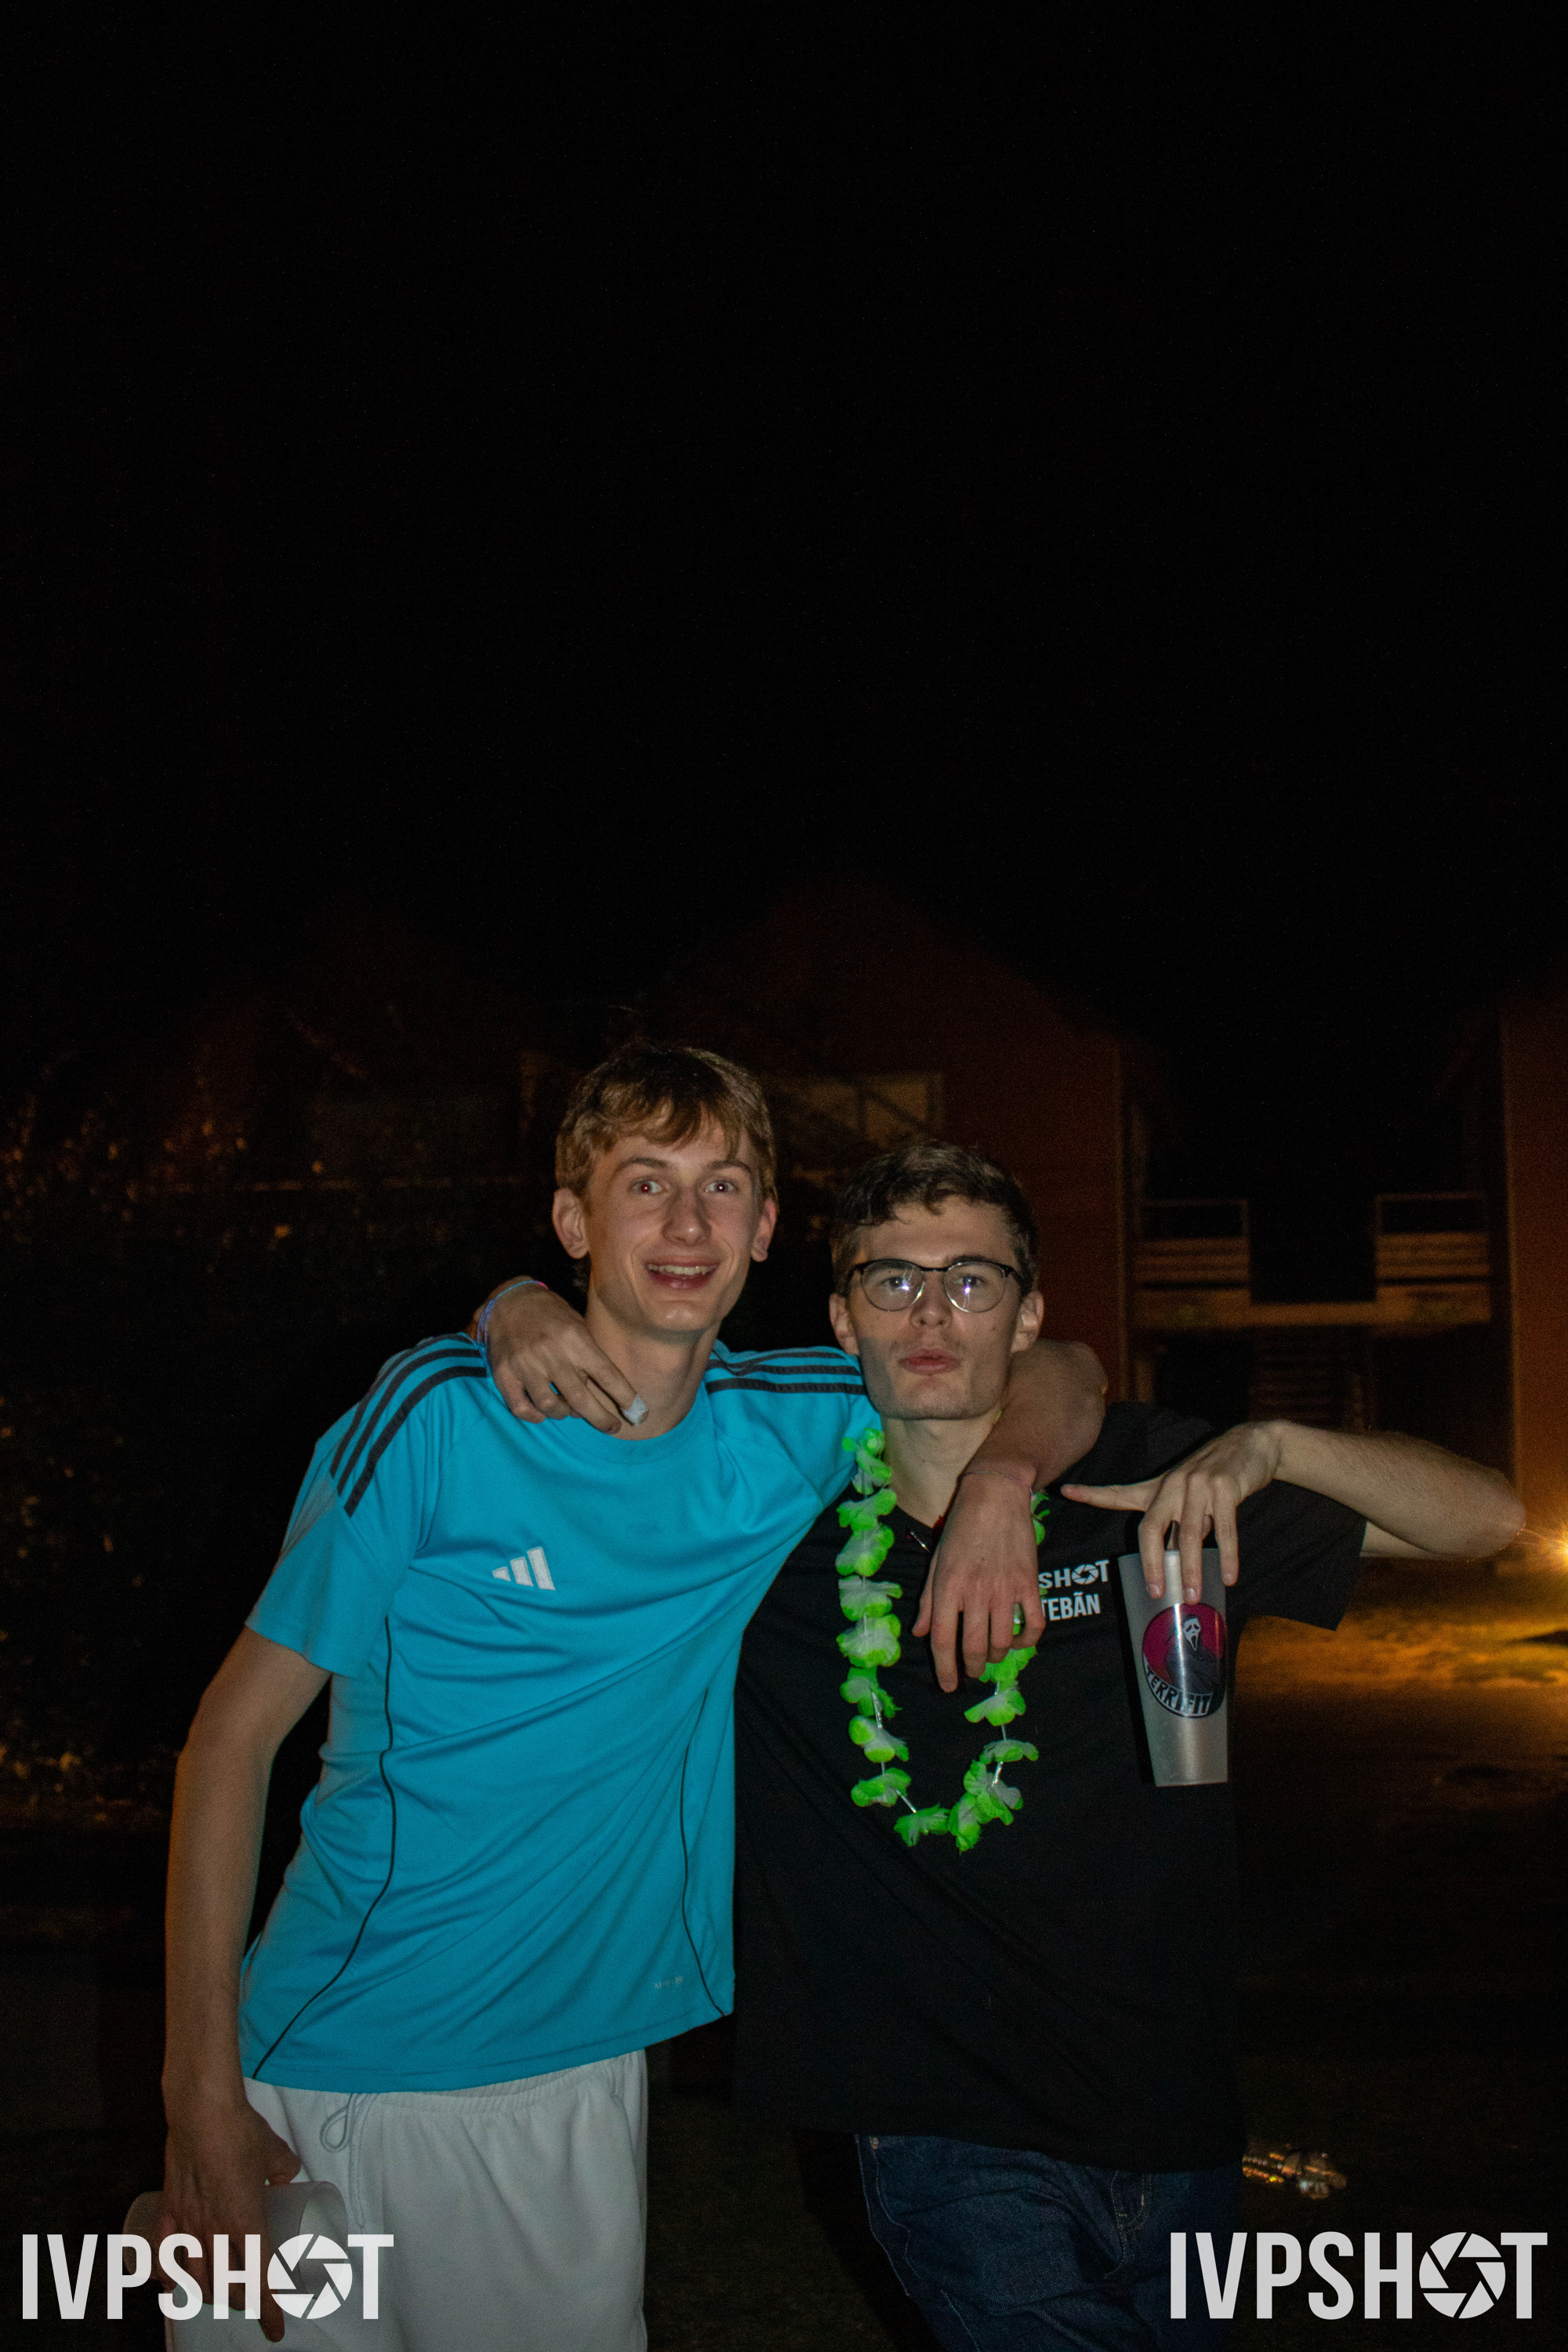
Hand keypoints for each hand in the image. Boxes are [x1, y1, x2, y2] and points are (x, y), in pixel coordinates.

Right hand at [160, 2095, 301, 2339]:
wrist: (202, 2112)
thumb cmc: (242, 2131)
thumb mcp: (277, 2154)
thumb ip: (283, 2170)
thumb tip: (285, 2180)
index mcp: (247, 2223)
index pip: (259, 2280)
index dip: (269, 2309)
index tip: (275, 2329)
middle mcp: (215, 2232)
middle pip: (227, 2285)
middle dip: (242, 2301)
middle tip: (254, 2298)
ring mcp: (188, 2224)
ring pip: (196, 2277)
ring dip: (210, 2292)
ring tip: (222, 2293)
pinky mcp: (168, 2212)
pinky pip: (164, 2254)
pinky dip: (167, 2276)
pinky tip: (170, 2286)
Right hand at [474, 1282, 641, 1432]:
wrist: (508, 1301)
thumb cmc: (551, 1314)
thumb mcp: (577, 1325)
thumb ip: (590, 1355)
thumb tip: (608, 1390)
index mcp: (574, 1339)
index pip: (606, 1374)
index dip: (625, 1397)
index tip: (638, 1413)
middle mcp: (551, 1354)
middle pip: (581, 1399)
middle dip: (601, 1419)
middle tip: (613, 1428)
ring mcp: (525, 1366)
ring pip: (551, 1407)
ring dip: (565, 1413)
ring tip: (569, 1408)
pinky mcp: (504, 1374)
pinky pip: (522, 1408)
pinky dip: (535, 1416)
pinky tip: (543, 1411)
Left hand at [912, 1473, 1045, 1690]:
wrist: (995, 1497)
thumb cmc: (960, 1528)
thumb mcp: (936, 1562)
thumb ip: (929, 1600)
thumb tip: (921, 1633)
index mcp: (948, 1588)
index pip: (943, 1641)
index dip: (945, 1670)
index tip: (949, 1686)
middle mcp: (976, 1593)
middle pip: (973, 1648)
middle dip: (971, 1668)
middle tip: (971, 1673)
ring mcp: (1005, 1590)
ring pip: (1002, 1642)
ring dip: (995, 1657)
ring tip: (990, 1656)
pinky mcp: (1029, 1584)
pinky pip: (1033, 1624)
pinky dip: (1027, 1641)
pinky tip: (1018, 1641)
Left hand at [1062, 1420, 1285, 1598]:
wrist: (1252, 1445)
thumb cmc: (1214, 1478)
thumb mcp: (1187, 1496)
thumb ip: (1175, 1525)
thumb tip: (1168, 1566)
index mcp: (1159, 1488)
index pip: (1120, 1493)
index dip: (1093, 1494)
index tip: (1065, 1491)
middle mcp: (1173, 1485)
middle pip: (1152, 1527)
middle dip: (1151, 1562)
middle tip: (1154, 1590)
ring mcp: (1199, 1485)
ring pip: (1191, 1534)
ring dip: (1192, 1568)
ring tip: (1193, 1595)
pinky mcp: (1226, 1487)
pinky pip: (1226, 1529)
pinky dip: (1227, 1555)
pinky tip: (1228, 1576)